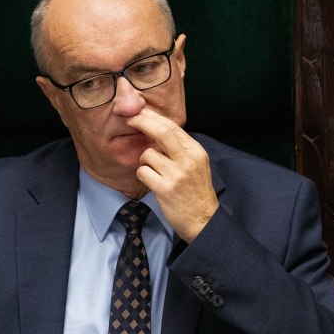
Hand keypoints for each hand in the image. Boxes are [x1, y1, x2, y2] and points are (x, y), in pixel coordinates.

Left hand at [128, 107, 218, 242]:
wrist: (203, 220)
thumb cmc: (195, 191)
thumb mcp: (196, 165)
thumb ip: (180, 148)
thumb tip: (156, 128)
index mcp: (196, 152)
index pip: (173, 127)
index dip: (153, 117)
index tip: (140, 112)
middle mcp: (188, 160)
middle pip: (162, 132)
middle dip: (142, 122)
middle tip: (130, 119)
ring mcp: (176, 175)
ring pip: (148, 154)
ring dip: (145, 160)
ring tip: (154, 171)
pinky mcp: (165, 189)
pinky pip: (142, 171)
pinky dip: (143, 174)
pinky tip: (152, 181)